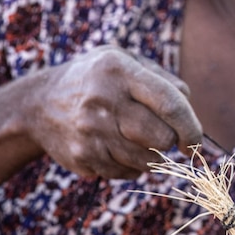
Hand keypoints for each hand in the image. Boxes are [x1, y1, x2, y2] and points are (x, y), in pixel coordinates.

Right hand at [25, 45, 201, 178]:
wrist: (39, 104)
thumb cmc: (97, 79)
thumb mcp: (125, 61)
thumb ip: (162, 79)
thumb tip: (189, 105)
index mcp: (119, 71)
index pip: (170, 105)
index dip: (191, 127)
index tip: (195, 141)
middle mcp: (103, 100)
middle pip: (161, 137)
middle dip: (171, 141)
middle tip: (164, 135)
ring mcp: (90, 131)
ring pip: (147, 160)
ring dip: (154, 156)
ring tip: (140, 140)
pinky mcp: (82, 156)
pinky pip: (126, 173)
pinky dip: (133, 166)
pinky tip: (120, 148)